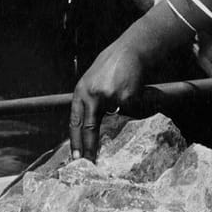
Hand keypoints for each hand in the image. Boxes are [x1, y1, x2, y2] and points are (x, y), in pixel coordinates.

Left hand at [69, 35, 151, 160]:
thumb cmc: (113, 63)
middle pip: (89, 128)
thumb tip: (90, 125)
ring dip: (125, 109)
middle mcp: (92, 94)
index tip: (75, 157)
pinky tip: (136, 87)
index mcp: (81, 91)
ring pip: (117, 117)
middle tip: (89, 164)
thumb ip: (90, 99)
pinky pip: (132, 110)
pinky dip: (137, 104)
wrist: (132, 48)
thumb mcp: (93, 80)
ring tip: (127, 89)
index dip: (75, 140)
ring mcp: (109, 96)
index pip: (75, 121)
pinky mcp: (126, 97)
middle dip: (89, 148)